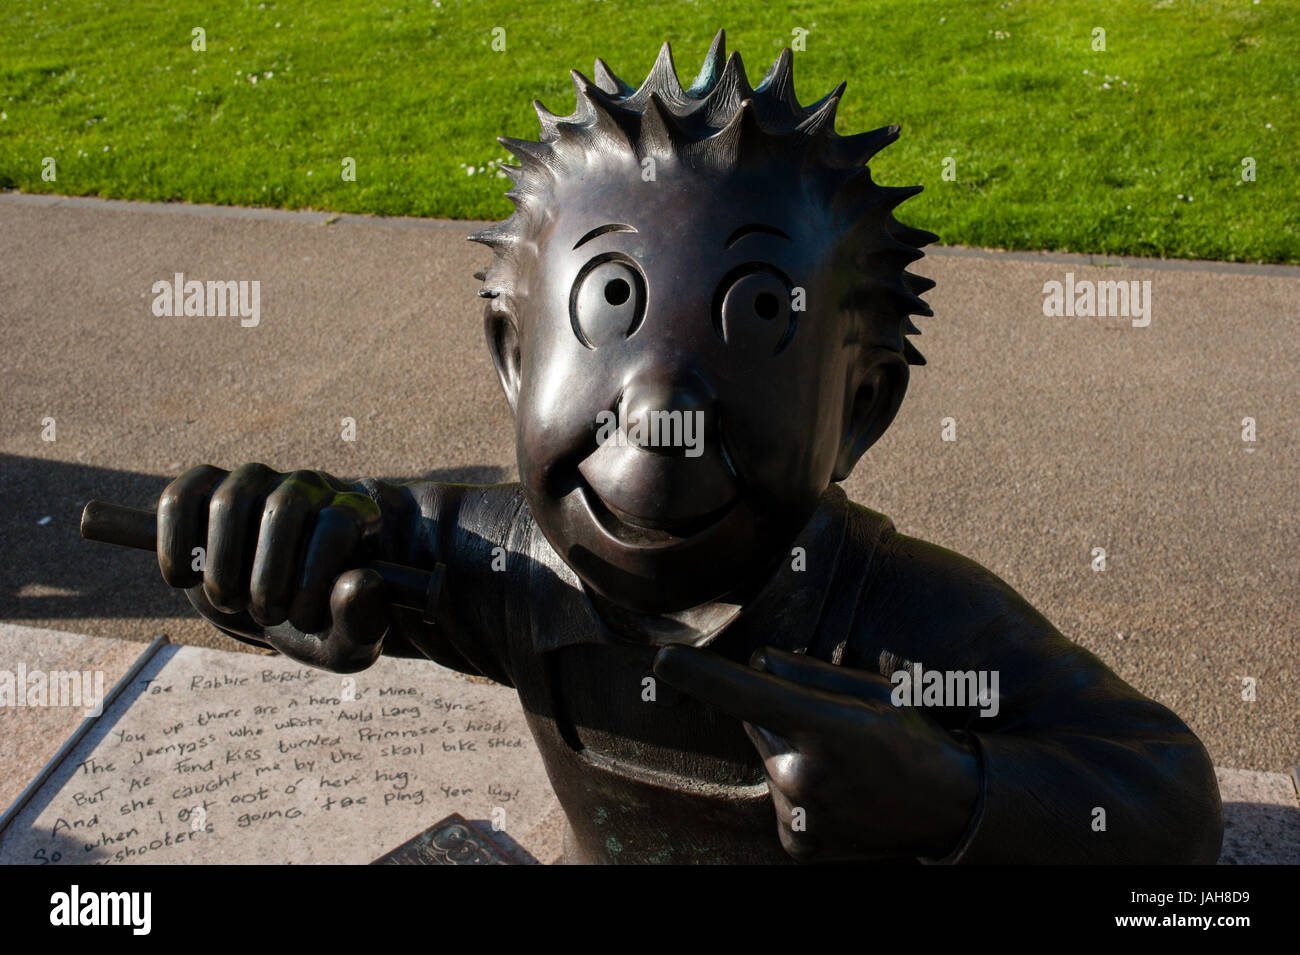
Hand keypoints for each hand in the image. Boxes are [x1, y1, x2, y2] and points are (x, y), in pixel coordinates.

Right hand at [156, 463, 389, 671]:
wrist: (278, 613)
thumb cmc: (319, 625)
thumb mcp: (348, 641)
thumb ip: (361, 620)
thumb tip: (359, 582)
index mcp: (355, 515)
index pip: (334, 526)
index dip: (312, 580)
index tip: (302, 620)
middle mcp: (308, 487)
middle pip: (281, 510)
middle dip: (265, 578)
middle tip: (264, 615)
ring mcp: (257, 481)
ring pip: (229, 501)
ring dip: (221, 565)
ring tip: (229, 601)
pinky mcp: (209, 487)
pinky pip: (180, 496)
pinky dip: (174, 541)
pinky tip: (185, 579)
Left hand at [653, 645, 980, 861]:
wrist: (950, 806)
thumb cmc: (912, 736)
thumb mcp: (873, 690)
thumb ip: (808, 675)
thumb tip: (756, 663)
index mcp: (824, 726)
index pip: (746, 693)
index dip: (701, 674)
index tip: (664, 660)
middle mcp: (803, 772)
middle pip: (757, 721)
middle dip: (778, 711)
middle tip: (828, 720)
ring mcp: (799, 812)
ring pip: (767, 757)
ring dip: (788, 749)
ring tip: (840, 758)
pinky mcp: (800, 837)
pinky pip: (776, 799)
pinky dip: (794, 790)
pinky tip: (834, 789)